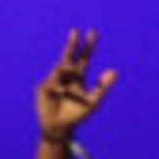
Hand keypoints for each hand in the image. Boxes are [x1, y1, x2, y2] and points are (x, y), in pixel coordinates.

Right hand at [38, 27, 117, 142]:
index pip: (84, 58)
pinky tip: (62, 92)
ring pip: (61, 70)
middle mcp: (65, 75)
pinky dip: (59, 87)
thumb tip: (114, 71)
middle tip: (75, 31)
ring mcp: (54, 80)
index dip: (88, 46)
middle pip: (69, 56)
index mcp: (78, 77)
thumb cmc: (77, 114)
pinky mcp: (44, 87)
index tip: (92, 33)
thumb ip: (103, 86)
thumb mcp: (93, 101)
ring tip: (71, 81)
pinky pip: (53, 83)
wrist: (60, 127)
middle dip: (72, 44)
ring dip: (67, 72)